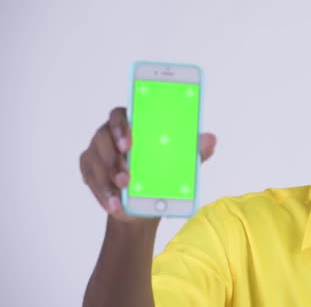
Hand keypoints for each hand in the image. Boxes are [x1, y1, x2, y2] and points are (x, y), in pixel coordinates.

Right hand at [79, 107, 215, 221]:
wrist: (143, 203)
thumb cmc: (161, 172)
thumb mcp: (181, 164)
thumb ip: (194, 150)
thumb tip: (211, 139)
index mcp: (133, 123)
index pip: (121, 115)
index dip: (121, 127)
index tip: (128, 143)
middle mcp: (109, 133)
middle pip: (103, 137)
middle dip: (114, 158)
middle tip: (127, 177)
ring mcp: (96, 151)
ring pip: (96, 160)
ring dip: (108, 178)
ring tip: (123, 192)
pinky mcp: (89, 169)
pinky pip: (90, 179)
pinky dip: (102, 193)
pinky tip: (114, 204)